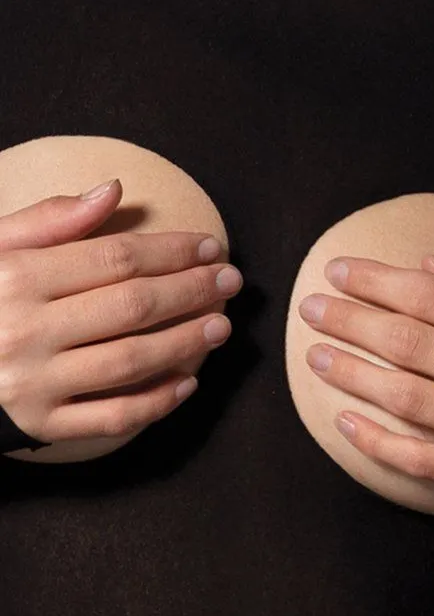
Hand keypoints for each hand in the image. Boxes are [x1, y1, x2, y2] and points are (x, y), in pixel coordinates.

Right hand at [0, 179, 242, 448]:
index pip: (114, 258)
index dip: (171, 251)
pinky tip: (188, 382)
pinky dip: (156, 402)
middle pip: (131, 307)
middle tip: (230, 282)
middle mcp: (24, 331)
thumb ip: (51, 219)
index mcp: (14, 278)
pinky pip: (111, 417)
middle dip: (190, 291)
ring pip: (129, 361)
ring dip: (185, 343)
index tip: (210, 246)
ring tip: (222, 326)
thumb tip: (113, 190)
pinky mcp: (39, 425)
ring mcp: (32, 384)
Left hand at [298, 253, 433, 489]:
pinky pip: (422, 459)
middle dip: (353, 322)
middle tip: (311, 308)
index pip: (432, 298)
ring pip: (408, 398)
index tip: (336, 270)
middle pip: (410, 343)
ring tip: (316, 356)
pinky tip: (344, 422)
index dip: (378, 282)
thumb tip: (422, 267)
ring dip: (355, 375)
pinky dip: (379, 442)